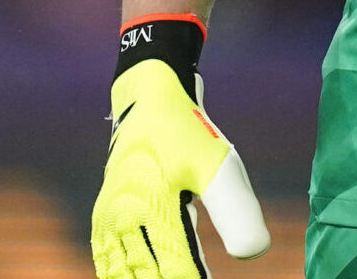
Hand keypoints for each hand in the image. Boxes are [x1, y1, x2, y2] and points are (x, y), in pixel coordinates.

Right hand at [92, 59, 270, 278]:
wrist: (149, 96)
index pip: (178, 272)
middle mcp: (125, 218)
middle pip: (147, 275)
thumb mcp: (220, 167)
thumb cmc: (189, 132)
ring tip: (166, 278)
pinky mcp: (105, 213)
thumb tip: (252, 255)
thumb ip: (236, 212)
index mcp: (154, 210)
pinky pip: (107, 258)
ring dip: (142, 278)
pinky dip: (121, 272)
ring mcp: (110, 217)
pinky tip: (138, 273)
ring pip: (123, 271)